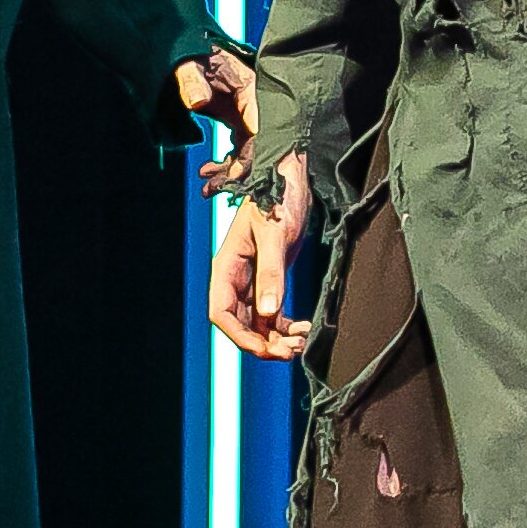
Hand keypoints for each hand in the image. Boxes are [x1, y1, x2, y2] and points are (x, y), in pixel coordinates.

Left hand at [175, 49, 260, 180]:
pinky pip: (240, 148)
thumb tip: (198, 100)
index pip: (261, 122)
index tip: (240, 172)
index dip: (254, 148)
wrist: (182, 54)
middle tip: (221, 186)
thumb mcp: (187, 66)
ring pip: (250, 148)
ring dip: (232, 171)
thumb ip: (191, 82)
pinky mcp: (239, 120)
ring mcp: (247, 112)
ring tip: (209, 187)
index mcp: (250, 85)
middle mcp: (254, 101)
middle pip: (259, 140)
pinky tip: (207, 174)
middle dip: (243, 167)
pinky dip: (227, 164)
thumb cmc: (187, 57)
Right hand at [207, 153, 315, 360]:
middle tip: (292, 351)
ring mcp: (252, 279)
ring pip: (258, 322)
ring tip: (302, 342)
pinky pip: (273, 313)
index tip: (265, 348)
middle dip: (263, 342)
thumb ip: (271, 274)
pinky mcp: (269, 278)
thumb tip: (270, 314)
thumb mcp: (275, 234)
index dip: (240, 336)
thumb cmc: (278, 197)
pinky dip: (286, 325)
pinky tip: (304, 328)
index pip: (221, 312)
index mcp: (226, 265)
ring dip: (277, 337)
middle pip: (240, 323)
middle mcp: (235, 277)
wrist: (290, 176)